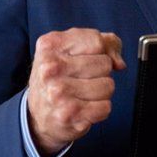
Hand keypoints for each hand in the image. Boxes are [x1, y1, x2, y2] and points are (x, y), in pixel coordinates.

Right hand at [27, 28, 124, 156]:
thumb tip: (119, 63)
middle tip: (82, 79)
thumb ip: (104, 43)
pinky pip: (106, 107)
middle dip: (101, 73)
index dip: (100, 52)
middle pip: (105, 64)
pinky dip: (99, 109)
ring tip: (83, 94)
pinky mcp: (68, 114)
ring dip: (101, 92)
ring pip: (108, 86)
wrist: (37, 115)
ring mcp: (58, 92)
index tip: (87, 59)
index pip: (97, 41)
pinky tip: (83, 108)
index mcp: (50, 45)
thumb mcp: (72, 50)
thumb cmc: (59, 77)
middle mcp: (50, 68)